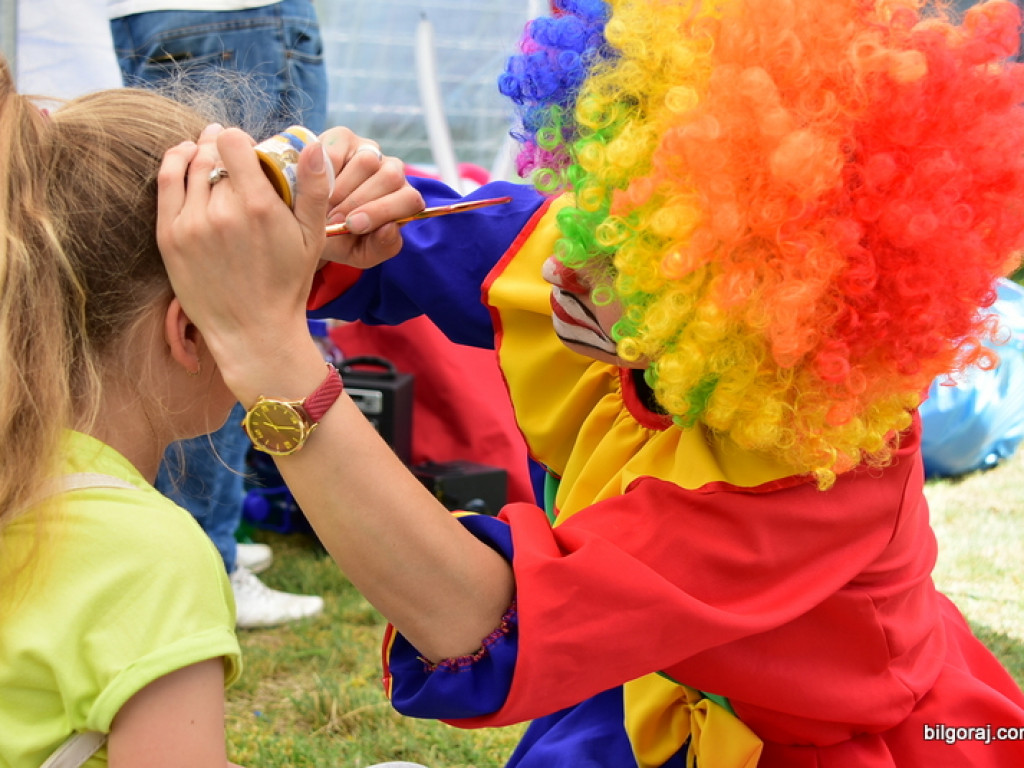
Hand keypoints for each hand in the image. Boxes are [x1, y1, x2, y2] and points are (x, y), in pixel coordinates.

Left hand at [157, 123, 329, 399]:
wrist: (253, 331)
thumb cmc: (287, 284)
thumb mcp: (313, 237)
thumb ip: (315, 188)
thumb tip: (312, 145)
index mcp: (257, 206)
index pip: (233, 143)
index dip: (240, 140)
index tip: (247, 150)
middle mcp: (220, 210)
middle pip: (211, 153)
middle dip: (220, 147)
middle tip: (229, 152)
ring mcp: (190, 223)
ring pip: (188, 165)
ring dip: (197, 154)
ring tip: (206, 153)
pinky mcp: (169, 237)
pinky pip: (166, 184)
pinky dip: (174, 165)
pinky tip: (183, 160)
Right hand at [317, 126, 424, 269]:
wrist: (303, 220)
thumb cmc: (337, 238)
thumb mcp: (359, 253)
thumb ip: (382, 247)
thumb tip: (390, 227)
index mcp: (402, 199)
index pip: (411, 199)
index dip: (382, 211)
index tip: (352, 225)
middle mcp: (391, 171)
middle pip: (391, 177)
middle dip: (359, 202)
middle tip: (332, 219)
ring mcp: (369, 151)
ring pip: (367, 162)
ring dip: (341, 188)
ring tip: (322, 205)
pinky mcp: (344, 137)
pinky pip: (340, 149)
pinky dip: (325, 170)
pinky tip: (313, 186)